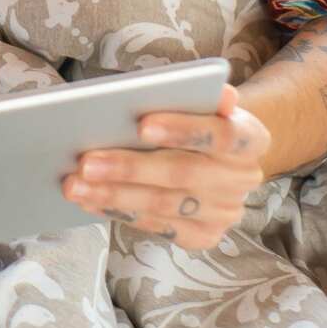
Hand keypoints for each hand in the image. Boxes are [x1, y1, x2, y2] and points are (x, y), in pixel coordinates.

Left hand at [62, 82, 269, 249]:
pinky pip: (157, 227)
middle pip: (184, 173)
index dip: (182, 129)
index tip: (141, 124)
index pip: (222, 133)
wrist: (219, 153)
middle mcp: (243, 178)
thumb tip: (185, 91)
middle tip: (86, 162)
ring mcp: (225, 212)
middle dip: (131, 167)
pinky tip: (90, 202)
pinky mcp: (204, 235)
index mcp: (251, 138)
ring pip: (164, 205)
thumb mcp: (200, 98)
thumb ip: (191, 92)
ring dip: (115, 195)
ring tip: (75, 185)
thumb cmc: (196, 116)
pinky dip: (120, 212)